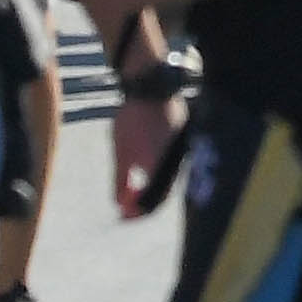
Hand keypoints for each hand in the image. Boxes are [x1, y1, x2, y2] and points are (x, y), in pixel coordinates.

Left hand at [110, 79, 187, 220]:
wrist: (151, 84)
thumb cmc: (134, 118)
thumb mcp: (122, 152)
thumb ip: (121, 179)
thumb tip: (119, 203)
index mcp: (163, 168)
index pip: (155, 201)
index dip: (138, 212)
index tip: (123, 216)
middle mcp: (177, 162)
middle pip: (163, 191)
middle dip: (144, 200)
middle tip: (126, 205)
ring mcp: (181, 149)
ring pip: (167, 177)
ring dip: (150, 186)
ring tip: (131, 186)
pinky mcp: (180, 138)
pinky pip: (170, 163)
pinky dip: (156, 171)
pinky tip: (142, 166)